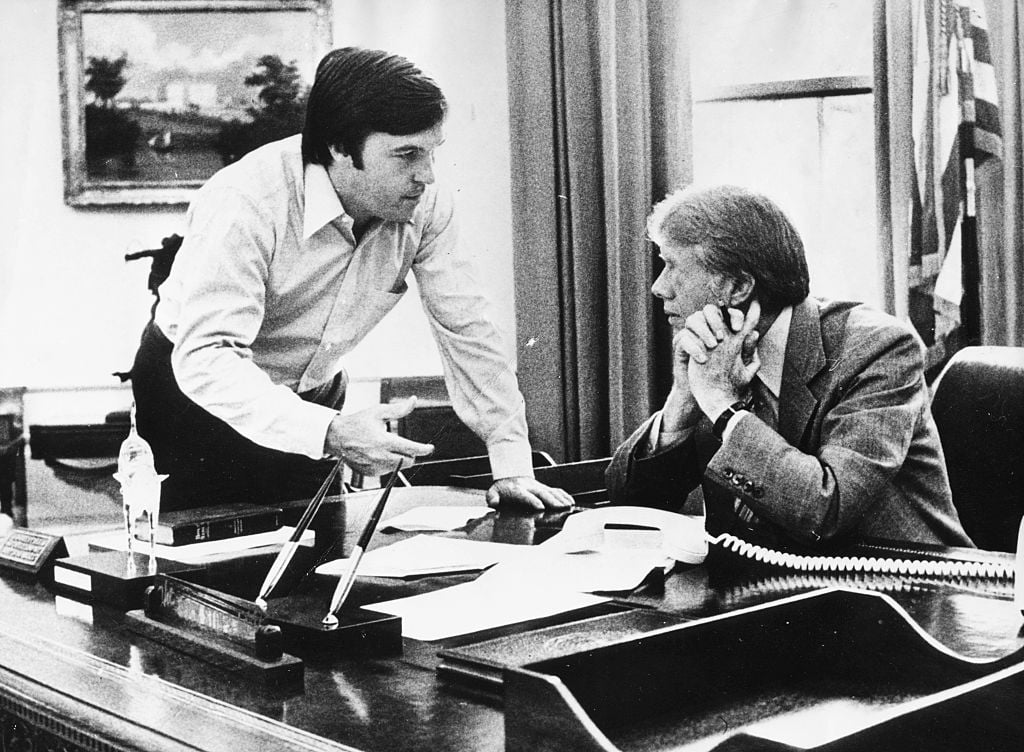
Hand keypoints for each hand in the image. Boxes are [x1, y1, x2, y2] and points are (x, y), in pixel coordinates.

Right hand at [324, 397, 433, 475]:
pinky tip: (379, 454)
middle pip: (407, 461)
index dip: (423, 449)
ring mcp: (374, 466)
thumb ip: (398, 409)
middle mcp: (379, 456)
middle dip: (411, 454)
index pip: (410, 449)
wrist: (336, 437)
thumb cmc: (357, 423)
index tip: (429, 448)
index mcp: (383, 441)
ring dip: (398, 459)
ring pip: (397, 467)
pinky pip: (386, 472)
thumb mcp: (378, 412)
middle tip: (404, 445)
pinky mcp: (369, 473)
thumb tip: (413, 401)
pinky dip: (387, 464)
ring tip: (386, 447)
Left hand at [485, 476, 574, 510]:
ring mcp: (538, 487)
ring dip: (560, 498)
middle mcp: (530, 487)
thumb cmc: (502, 488)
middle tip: (559, 507)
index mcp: (517, 490)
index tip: (540, 506)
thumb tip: (494, 503)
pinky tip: (570, 501)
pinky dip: (564, 495)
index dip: (532, 500)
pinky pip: (556, 490)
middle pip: (542, 493)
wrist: (511, 473)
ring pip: (551, 491)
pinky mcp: (545, 487)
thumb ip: (492, 498)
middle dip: (551, 500)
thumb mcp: (493, 492)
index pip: (525, 495)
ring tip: (568, 505)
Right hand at [684, 300, 761, 417]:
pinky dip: (693, 346)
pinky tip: (702, 359)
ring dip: (703, 330)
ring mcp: (693, 336)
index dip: (734, 315)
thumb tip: (754, 333)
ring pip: (694, 319)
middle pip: (709, 309)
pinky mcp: (681, 347)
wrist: (709, 396)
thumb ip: (749, 350)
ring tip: (712, 346)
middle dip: (716, 319)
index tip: (738, 328)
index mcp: (724, 330)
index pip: (728, 312)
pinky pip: (683, 337)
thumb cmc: (727, 379)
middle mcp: (708, 329)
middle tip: (722, 336)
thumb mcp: (743, 366)